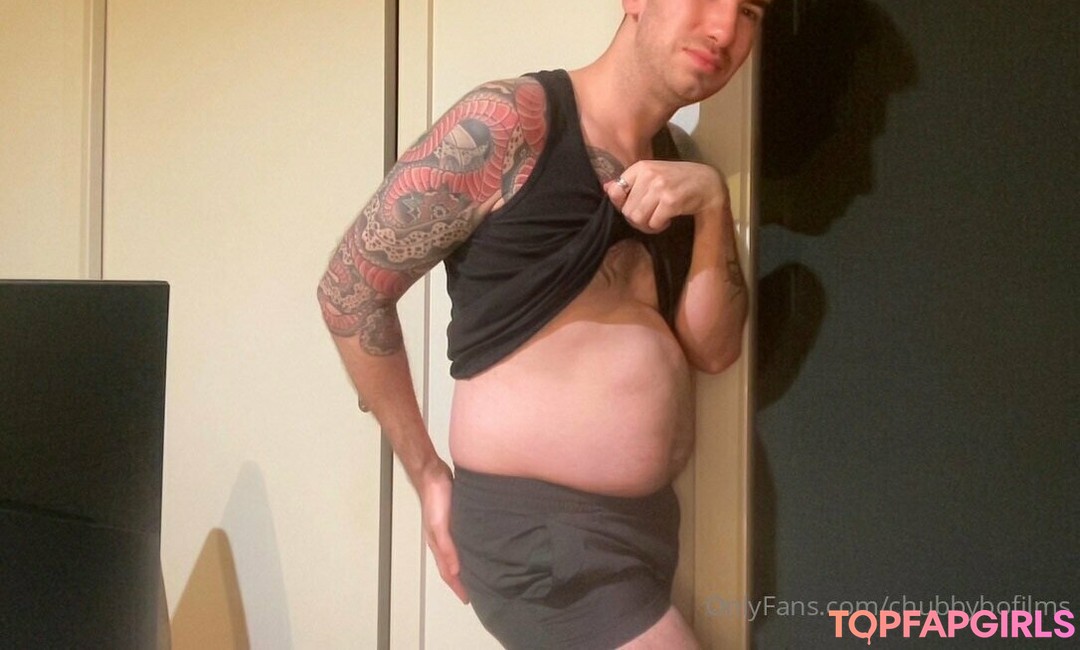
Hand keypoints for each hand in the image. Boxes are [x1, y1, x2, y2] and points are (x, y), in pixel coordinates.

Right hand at [418, 459, 469, 603]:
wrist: (433, 475)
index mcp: (438, 545)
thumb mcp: (440, 526)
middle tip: (476, 590)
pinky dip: (469, 548)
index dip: (456, 587)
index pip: (448, 572)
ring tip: (479, 572)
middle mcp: (443, 540)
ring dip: (466, 564)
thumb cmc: (435, 500)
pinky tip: (478, 547)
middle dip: (461, 580)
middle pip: (452, 565)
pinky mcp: (457, 519)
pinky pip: (463, 539)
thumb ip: (446, 548)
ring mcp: (449, 529)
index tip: (467, 599)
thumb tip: (456, 571)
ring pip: (458, 553)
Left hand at [604, 160, 727, 233]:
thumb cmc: (678, 180)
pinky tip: (668, 220)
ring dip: (647, 225)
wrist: (708, 183)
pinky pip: (653, 223)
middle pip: (626, 210)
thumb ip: (631, 182)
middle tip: (651, 216)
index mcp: (641, 167)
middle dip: (637, 219)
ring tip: (658, 218)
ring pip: (637, 219)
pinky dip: (659, 226)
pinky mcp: (670, 201)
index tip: (636, 206)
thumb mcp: (654, 175)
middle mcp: (649, 175)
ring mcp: (660, 188)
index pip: (615, 190)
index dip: (622, 204)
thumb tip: (607, 188)